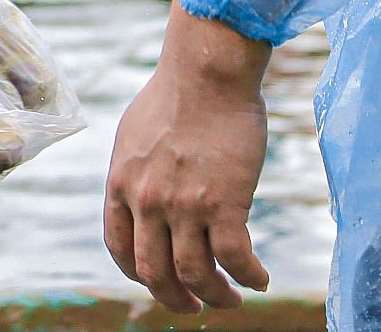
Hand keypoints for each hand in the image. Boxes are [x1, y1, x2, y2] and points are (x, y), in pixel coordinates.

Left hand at [104, 2, 272, 312]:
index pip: (120, 248)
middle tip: (195, 306)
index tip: (158, 282)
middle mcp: (146, 201)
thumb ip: (135, 170)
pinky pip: (235, 258)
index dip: (139, 274)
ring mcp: (183, 205)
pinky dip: (249, 277)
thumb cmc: (175, 94)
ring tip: (232, 299)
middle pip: (153, 272)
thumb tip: (139, 188)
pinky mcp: (223, 202)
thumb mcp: (134, 135)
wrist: (205, 72)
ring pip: (195, 275)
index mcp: (121, 184)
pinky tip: (260, 279)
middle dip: (175, 298)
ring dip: (216, 297)